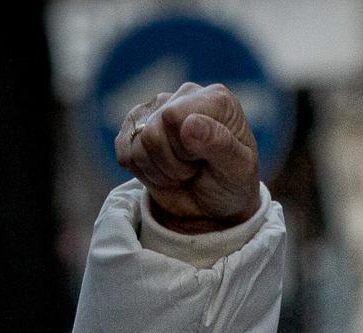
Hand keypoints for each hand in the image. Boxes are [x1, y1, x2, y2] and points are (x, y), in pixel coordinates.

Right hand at [115, 83, 259, 233]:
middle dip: (173, 163)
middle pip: (153, 131)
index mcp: (216, 99)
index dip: (184, 148)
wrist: (213, 208)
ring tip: (183, 171)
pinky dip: (143, 172)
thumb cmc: (230, 184)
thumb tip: (190, 123)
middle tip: (195, 168)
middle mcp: (186, 95)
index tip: (205, 159)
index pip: (173, 116)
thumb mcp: (237, 171)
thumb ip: (220, 144)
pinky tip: (164, 170)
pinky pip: (125, 152)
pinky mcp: (136, 126)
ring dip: (160, 170)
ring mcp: (158, 108)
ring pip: (138, 143)